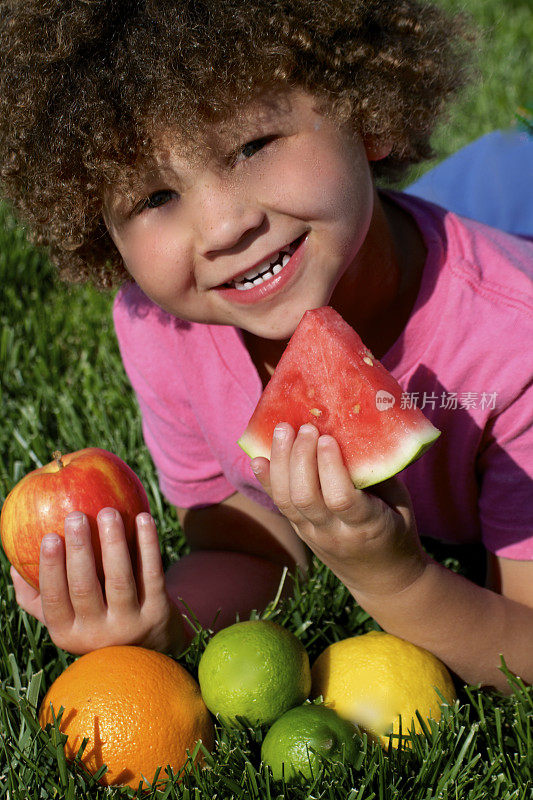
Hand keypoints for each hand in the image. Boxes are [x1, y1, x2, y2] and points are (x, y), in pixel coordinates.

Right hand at [11, 509, 184, 655]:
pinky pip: (152, 573)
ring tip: (108, 511)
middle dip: (79, 550)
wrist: (150, 647)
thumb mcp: (66, 620)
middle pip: (85, 588)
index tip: (49, 535)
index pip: (54, 600)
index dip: (51, 568)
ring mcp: (130, 624)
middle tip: (75, 515)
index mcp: (68, 634)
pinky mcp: (158, 612)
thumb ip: (38, 598)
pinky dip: (148, 545)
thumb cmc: (97, 622)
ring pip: (119, 579)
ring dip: (114, 543)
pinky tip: (143, 518)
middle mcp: (98, 634)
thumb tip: (12, 564)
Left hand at [251, 423, 428, 601]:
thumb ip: (379, 475)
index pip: (340, 499)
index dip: (329, 467)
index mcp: (367, 527)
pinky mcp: (299, 531)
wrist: (382, 580)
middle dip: (301, 458)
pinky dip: (266, 480)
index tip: (327, 437)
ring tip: (283, 429)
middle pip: (305, 497)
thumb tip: (357, 432)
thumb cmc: (397, 532)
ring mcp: (311, 535)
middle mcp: (334, 533)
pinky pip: (279, 505)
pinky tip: (258, 457)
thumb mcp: (401, 506)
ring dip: (280, 463)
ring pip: (286, 500)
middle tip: (306, 427)